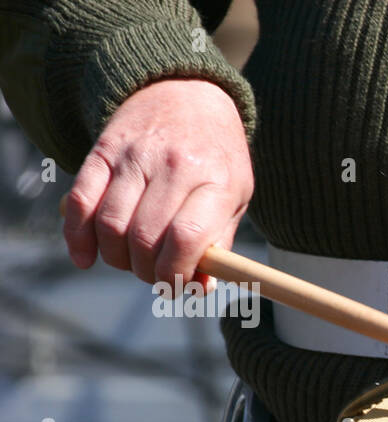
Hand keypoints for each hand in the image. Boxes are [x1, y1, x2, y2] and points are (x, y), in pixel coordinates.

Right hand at [62, 79, 252, 291]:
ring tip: (131, 261)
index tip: (176, 286)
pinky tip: (84, 257)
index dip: (176, 273)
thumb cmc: (216, 157)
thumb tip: (199, 288)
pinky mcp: (102, 150)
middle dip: (146, 272)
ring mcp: (134, 156)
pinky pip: (81, 201)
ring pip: (110, 225)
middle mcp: (174, 166)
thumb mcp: (235, 196)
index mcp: (215, 181)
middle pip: (144, 238)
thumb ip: (219, 243)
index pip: (187, 238)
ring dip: (116, 258)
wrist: (187, 93)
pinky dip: (77, 237)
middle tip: (153, 276)